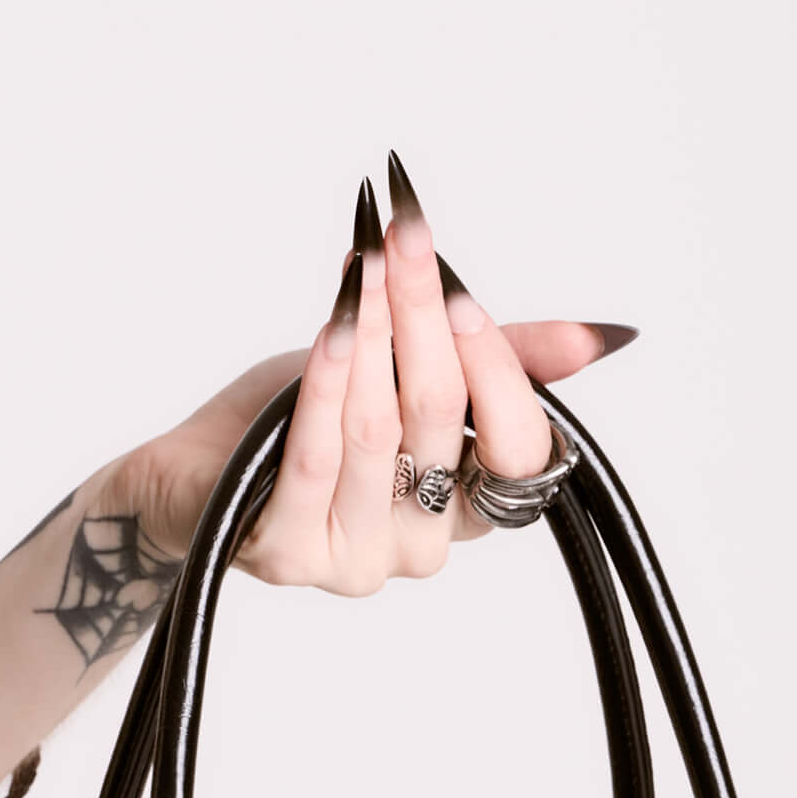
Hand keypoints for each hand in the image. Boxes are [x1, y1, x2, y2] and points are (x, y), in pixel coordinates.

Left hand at [119, 154, 636, 589]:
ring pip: (379, 430)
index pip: (522, 454)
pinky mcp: (292, 556)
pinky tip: (332, 326)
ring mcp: (358, 561)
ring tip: (363, 266)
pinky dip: (326, 380)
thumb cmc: (296, 418)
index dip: (502, 371)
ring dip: (372, 334)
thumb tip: (604, 340)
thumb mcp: (404, 373)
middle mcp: (421, 546)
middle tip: (407, 237)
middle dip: (425, 317)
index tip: (466, 292)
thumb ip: (499, 361)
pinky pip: (318, 456)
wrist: (192, 470)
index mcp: (463, 508)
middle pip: (444, 419)